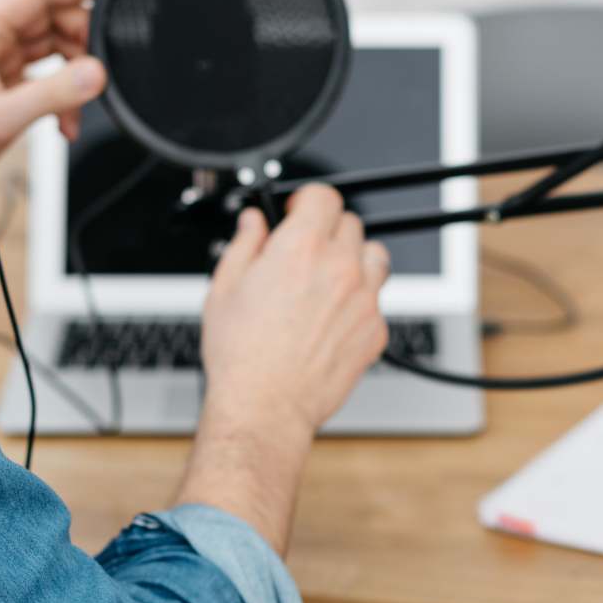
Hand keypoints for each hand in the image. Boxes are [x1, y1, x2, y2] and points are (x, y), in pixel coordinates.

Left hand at [0, 0, 104, 230]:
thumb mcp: (0, 118)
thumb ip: (52, 95)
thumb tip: (96, 73)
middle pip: (56, 19)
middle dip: (85, 42)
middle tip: (102, 66)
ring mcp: (3, 63)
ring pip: (57, 49)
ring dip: (76, 75)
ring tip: (78, 108)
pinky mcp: (9, 87)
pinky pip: (50, 79)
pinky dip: (64, 99)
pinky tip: (65, 125)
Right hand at [200, 186, 391, 437]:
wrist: (266, 406)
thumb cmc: (242, 355)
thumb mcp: (225, 287)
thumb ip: (245, 244)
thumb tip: (253, 223)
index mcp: (301, 248)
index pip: (324, 196)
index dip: (307, 200)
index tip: (297, 212)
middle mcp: (339, 268)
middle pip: (351, 223)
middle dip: (328, 231)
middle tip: (306, 253)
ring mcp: (363, 299)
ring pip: (375, 256)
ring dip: (355, 259)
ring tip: (328, 280)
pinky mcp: (375, 330)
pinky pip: (377, 300)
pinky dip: (360, 302)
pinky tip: (333, 318)